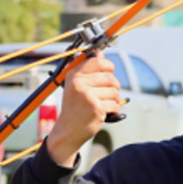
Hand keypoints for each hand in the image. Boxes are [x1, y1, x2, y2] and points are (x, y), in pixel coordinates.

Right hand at [46, 51, 120, 166]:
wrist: (68, 130)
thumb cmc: (75, 107)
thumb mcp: (77, 85)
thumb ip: (89, 70)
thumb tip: (100, 52)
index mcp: (74, 74)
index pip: (98, 61)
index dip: (108, 66)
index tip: (109, 72)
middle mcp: (78, 83)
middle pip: (110, 77)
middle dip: (114, 87)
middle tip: (109, 94)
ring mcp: (86, 95)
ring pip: (114, 91)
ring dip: (114, 100)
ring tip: (105, 104)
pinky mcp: (95, 107)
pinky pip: (115, 104)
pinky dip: (114, 110)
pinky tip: (106, 113)